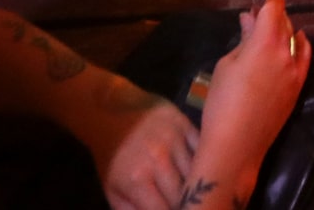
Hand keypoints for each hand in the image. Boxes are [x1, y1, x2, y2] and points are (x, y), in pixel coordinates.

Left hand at [92, 93, 199, 209]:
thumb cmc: (111, 156)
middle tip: (185, 203)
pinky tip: (201, 169)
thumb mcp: (112, 190)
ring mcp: (174, 138)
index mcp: (138, 179)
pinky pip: (203, 149)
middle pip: (185, 194)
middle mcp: (158, 159)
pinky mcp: (184, 123)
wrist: (110, 112)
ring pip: (198, 172)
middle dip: (186, 204)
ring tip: (196, 190)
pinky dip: (204, 161)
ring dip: (197, 183)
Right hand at [184, 0, 312, 192]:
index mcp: (266, 42)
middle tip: (254, 22)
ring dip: (283, 32)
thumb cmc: (222, 103)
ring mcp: (296, 71)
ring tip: (266, 36)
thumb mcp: (226, 66)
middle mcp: (287, 52)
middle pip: (285, 22)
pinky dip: (300, 46)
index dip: (265, 2)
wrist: (237, 145)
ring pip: (295, 38)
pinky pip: (305, 57)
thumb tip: (248, 20)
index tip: (255, 5)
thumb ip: (243, 40)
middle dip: (272, 17)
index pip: (274, 8)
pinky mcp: (299, 87)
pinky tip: (295, 42)